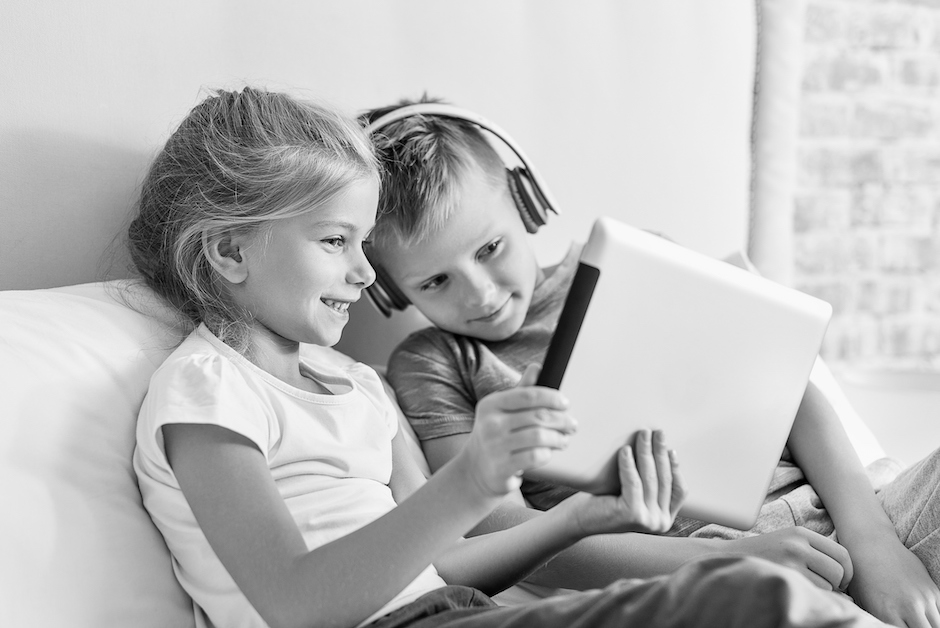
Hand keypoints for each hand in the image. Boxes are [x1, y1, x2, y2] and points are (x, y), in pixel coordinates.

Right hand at [459, 364, 575, 496]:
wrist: (476, 468)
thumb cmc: (496, 434)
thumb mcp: (503, 410)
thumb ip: (521, 390)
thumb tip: (537, 367)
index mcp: (491, 404)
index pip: (528, 395)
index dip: (552, 397)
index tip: (565, 403)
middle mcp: (490, 424)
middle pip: (538, 416)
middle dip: (561, 420)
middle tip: (571, 424)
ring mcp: (494, 447)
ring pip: (539, 437)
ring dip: (558, 438)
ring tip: (563, 439)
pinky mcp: (501, 468)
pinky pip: (534, 457)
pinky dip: (547, 453)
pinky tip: (549, 452)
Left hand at [564, 429, 685, 536]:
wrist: (579, 520)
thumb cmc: (605, 502)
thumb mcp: (635, 492)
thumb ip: (650, 481)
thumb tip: (663, 449)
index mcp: (664, 519)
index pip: (679, 490)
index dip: (675, 467)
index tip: (670, 448)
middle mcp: (660, 523)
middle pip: (664, 480)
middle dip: (661, 452)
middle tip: (658, 432)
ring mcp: (648, 520)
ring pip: (650, 478)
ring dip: (646, 452)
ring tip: (643, 434)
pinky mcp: (633, 514)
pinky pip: (634, 482)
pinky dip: (629, 464)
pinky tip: (625, 449)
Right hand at [726, 527, 852, 591]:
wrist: (728, 559)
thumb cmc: (762, 557)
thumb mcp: (787, 544)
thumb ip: (814, 555)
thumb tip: (848, 589)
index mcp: (800, 533)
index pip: (841, 553)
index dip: (847, 572)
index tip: (840, 581)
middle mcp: (797, 543)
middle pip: (839, 569)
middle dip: (837, 584)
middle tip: (825, 589)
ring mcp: (791, 559)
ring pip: (829, 584)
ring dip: (823, 592)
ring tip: (805, 588)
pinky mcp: (785, 574)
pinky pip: (815, 592)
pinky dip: (812, 597)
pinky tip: (799, 592)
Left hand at [847, 534, 939, 626]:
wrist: (872, 544)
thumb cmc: (861, 575)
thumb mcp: (863, 602)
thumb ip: (880, 620)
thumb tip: (887, 627)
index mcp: (888, 612)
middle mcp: (909, 607)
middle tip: (909, 626)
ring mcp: (924, 598)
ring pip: (937, 626)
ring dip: (928, 626)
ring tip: (915, 622)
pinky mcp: (933, 590)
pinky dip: (935, 619)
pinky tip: (923, 619)